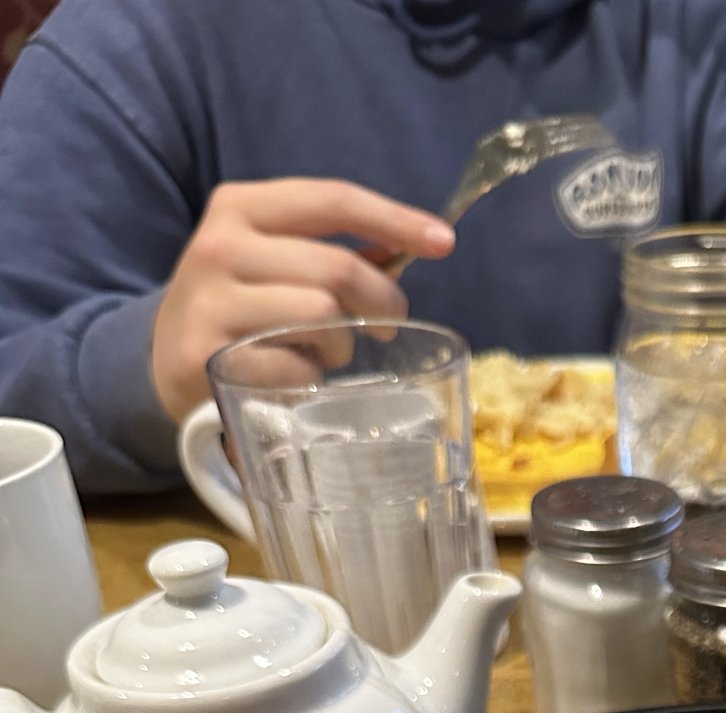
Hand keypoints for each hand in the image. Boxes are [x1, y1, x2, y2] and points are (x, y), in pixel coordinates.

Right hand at [150, 179, 455, 420]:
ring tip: (330, 355)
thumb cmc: (241, 306)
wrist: (162, 357)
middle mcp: (221, 245)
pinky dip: (311, 379)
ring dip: (343, 346)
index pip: (332, 200)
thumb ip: (334, 253)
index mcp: (242, 206)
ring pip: (321, 319)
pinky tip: (296, 379)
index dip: (394, 218)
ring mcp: (212, 303)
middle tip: (388, 326)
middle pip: (337, 269)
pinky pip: (296, 370)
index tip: (443, 242)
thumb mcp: (276, 261)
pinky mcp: (211, 359)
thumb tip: (416, 245)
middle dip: (381, 301)